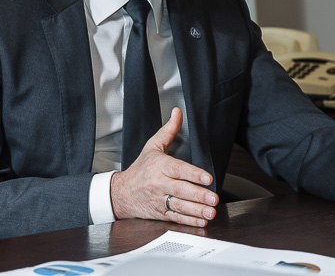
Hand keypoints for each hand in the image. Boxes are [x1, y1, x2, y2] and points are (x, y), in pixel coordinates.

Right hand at [110, 107, 218, 226]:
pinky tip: (201, 221)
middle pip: (181, 190)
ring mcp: (159, 200)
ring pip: (180, 206)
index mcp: (159, 166)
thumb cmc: (140, 169)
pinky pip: (176, 218)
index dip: (194, 174)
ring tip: (211, 212)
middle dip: (198, 195)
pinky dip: (189, 221)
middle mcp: (159, 184)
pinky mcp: (160, 213)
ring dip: (197, 211)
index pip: (178, 170)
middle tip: (214, 198)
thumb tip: (177, 112)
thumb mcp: (152, 146)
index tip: (208, 178)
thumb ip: (168, 130)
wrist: (120, 193)